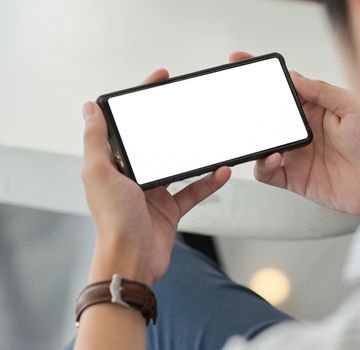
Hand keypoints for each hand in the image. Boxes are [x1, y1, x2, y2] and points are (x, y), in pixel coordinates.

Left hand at [81, 69, 230, 285]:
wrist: (133, 261)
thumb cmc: (114, 222)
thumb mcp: (100, 174)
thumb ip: (96, 141)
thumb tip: (89, 109)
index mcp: (113, 165)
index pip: (127, 125)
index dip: (140, 100)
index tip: (158, 80)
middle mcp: (132, 176)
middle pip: (154, 142)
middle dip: (171, 124)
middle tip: (189, 105)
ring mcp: (153, 193)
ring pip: (178, 166)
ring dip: (195, 154)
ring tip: (211, 139)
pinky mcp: (170, 208)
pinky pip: (193, 190)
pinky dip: (208, 182)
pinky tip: (221, 172)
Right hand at [230, 52, 359, 215]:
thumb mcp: (354, 107)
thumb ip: (322, 92)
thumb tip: (294, 77)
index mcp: (316, 108)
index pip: (283, 88)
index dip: (262, 76)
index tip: (240, 62)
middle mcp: (303, 130)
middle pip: (265, 115)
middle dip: (248, 106)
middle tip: (241, 102)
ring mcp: (297, 154)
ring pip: (262, 143)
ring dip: (255, 138)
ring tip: (263, 135)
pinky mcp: (295, 178)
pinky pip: (267, 171)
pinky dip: (263, 164)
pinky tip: (275, 157)